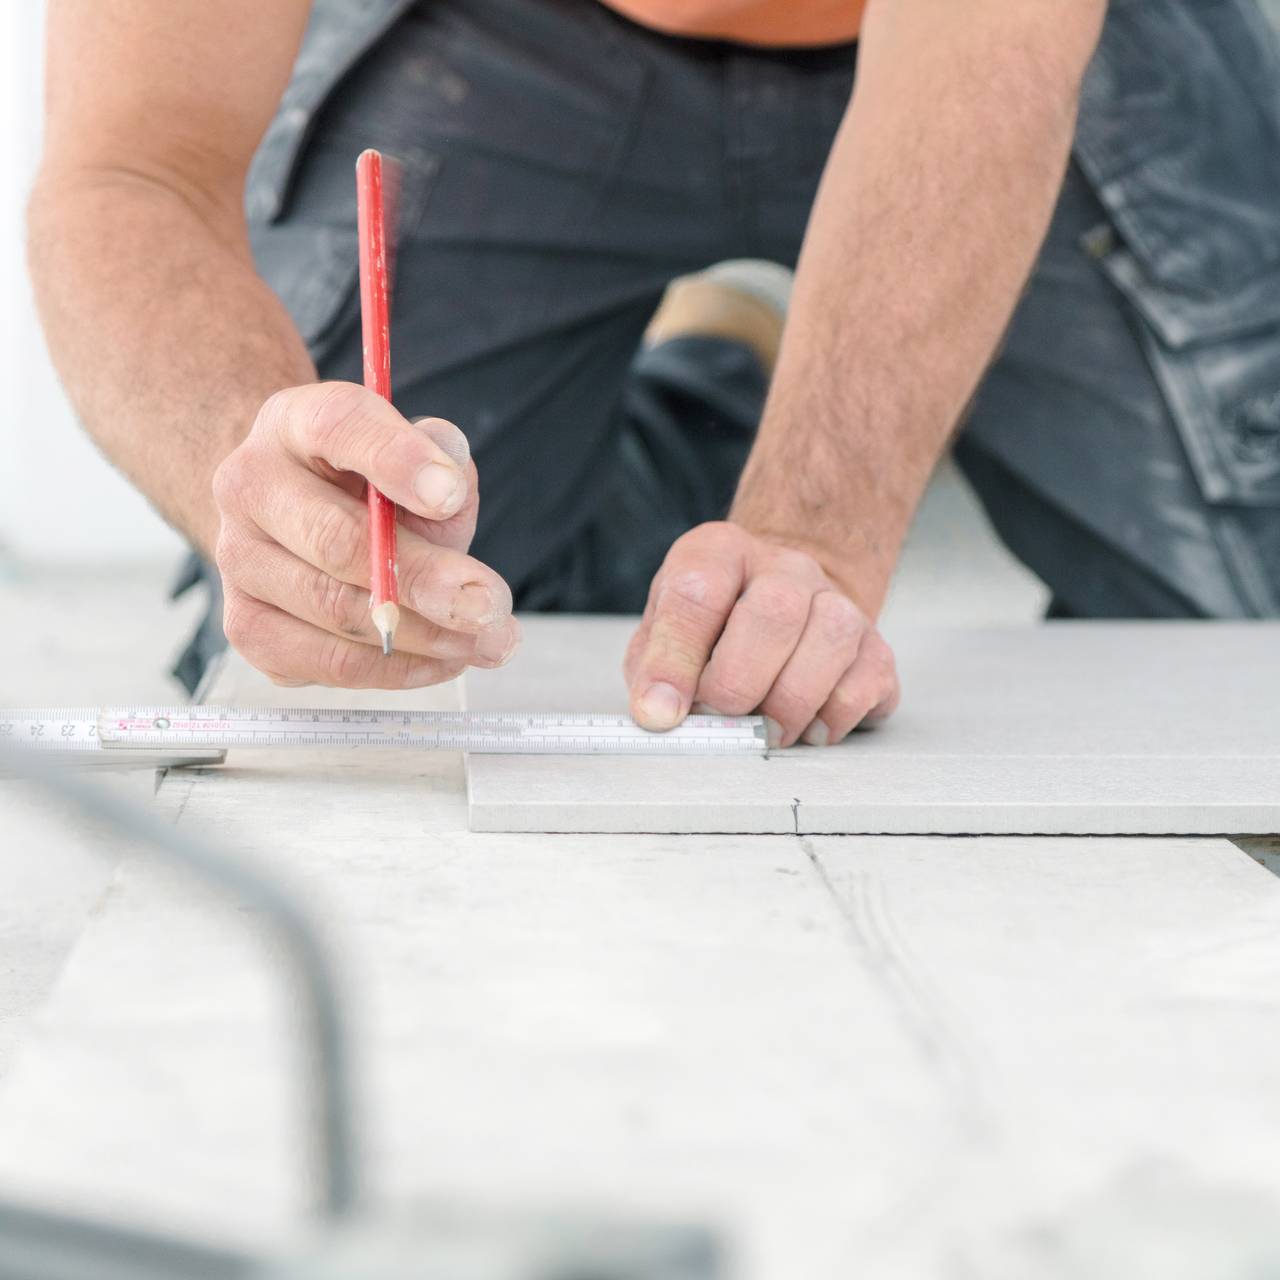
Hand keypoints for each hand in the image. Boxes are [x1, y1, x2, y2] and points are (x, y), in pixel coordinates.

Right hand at [212, 382, 518, 687]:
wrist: (302, 518)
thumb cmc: (373, 485)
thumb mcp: (415, 451)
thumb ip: (442, 460)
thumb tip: (450, 493)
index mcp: (294, 422)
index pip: (338, 426)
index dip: (397, 459)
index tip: (451, 496)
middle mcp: (250, 487)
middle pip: (335, 539)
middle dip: (426, 579)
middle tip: (491, 603)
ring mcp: (238, 562)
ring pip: (333, 610)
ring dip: (424, 635)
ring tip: (490, 641)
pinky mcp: (248, 628)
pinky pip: (326, 663)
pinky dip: (395, 670)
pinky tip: (445, 660)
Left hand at [624, 522, 898, 746]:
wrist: (784, 606)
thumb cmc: (714, 628)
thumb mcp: (663, 633)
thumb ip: (654, 669)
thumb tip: (658, 713)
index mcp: (719, 553)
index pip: (697, 592)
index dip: (674, 661)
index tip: (662, 713)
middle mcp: (784, 567)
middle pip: (776, 612)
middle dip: (738, 684)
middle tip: (719, 717)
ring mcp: (837, 601)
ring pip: (831, 640)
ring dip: (789, 704)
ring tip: (763, 730)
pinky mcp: (874, 645)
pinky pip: (863, 683)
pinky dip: (831, 719)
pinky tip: (805, 727)